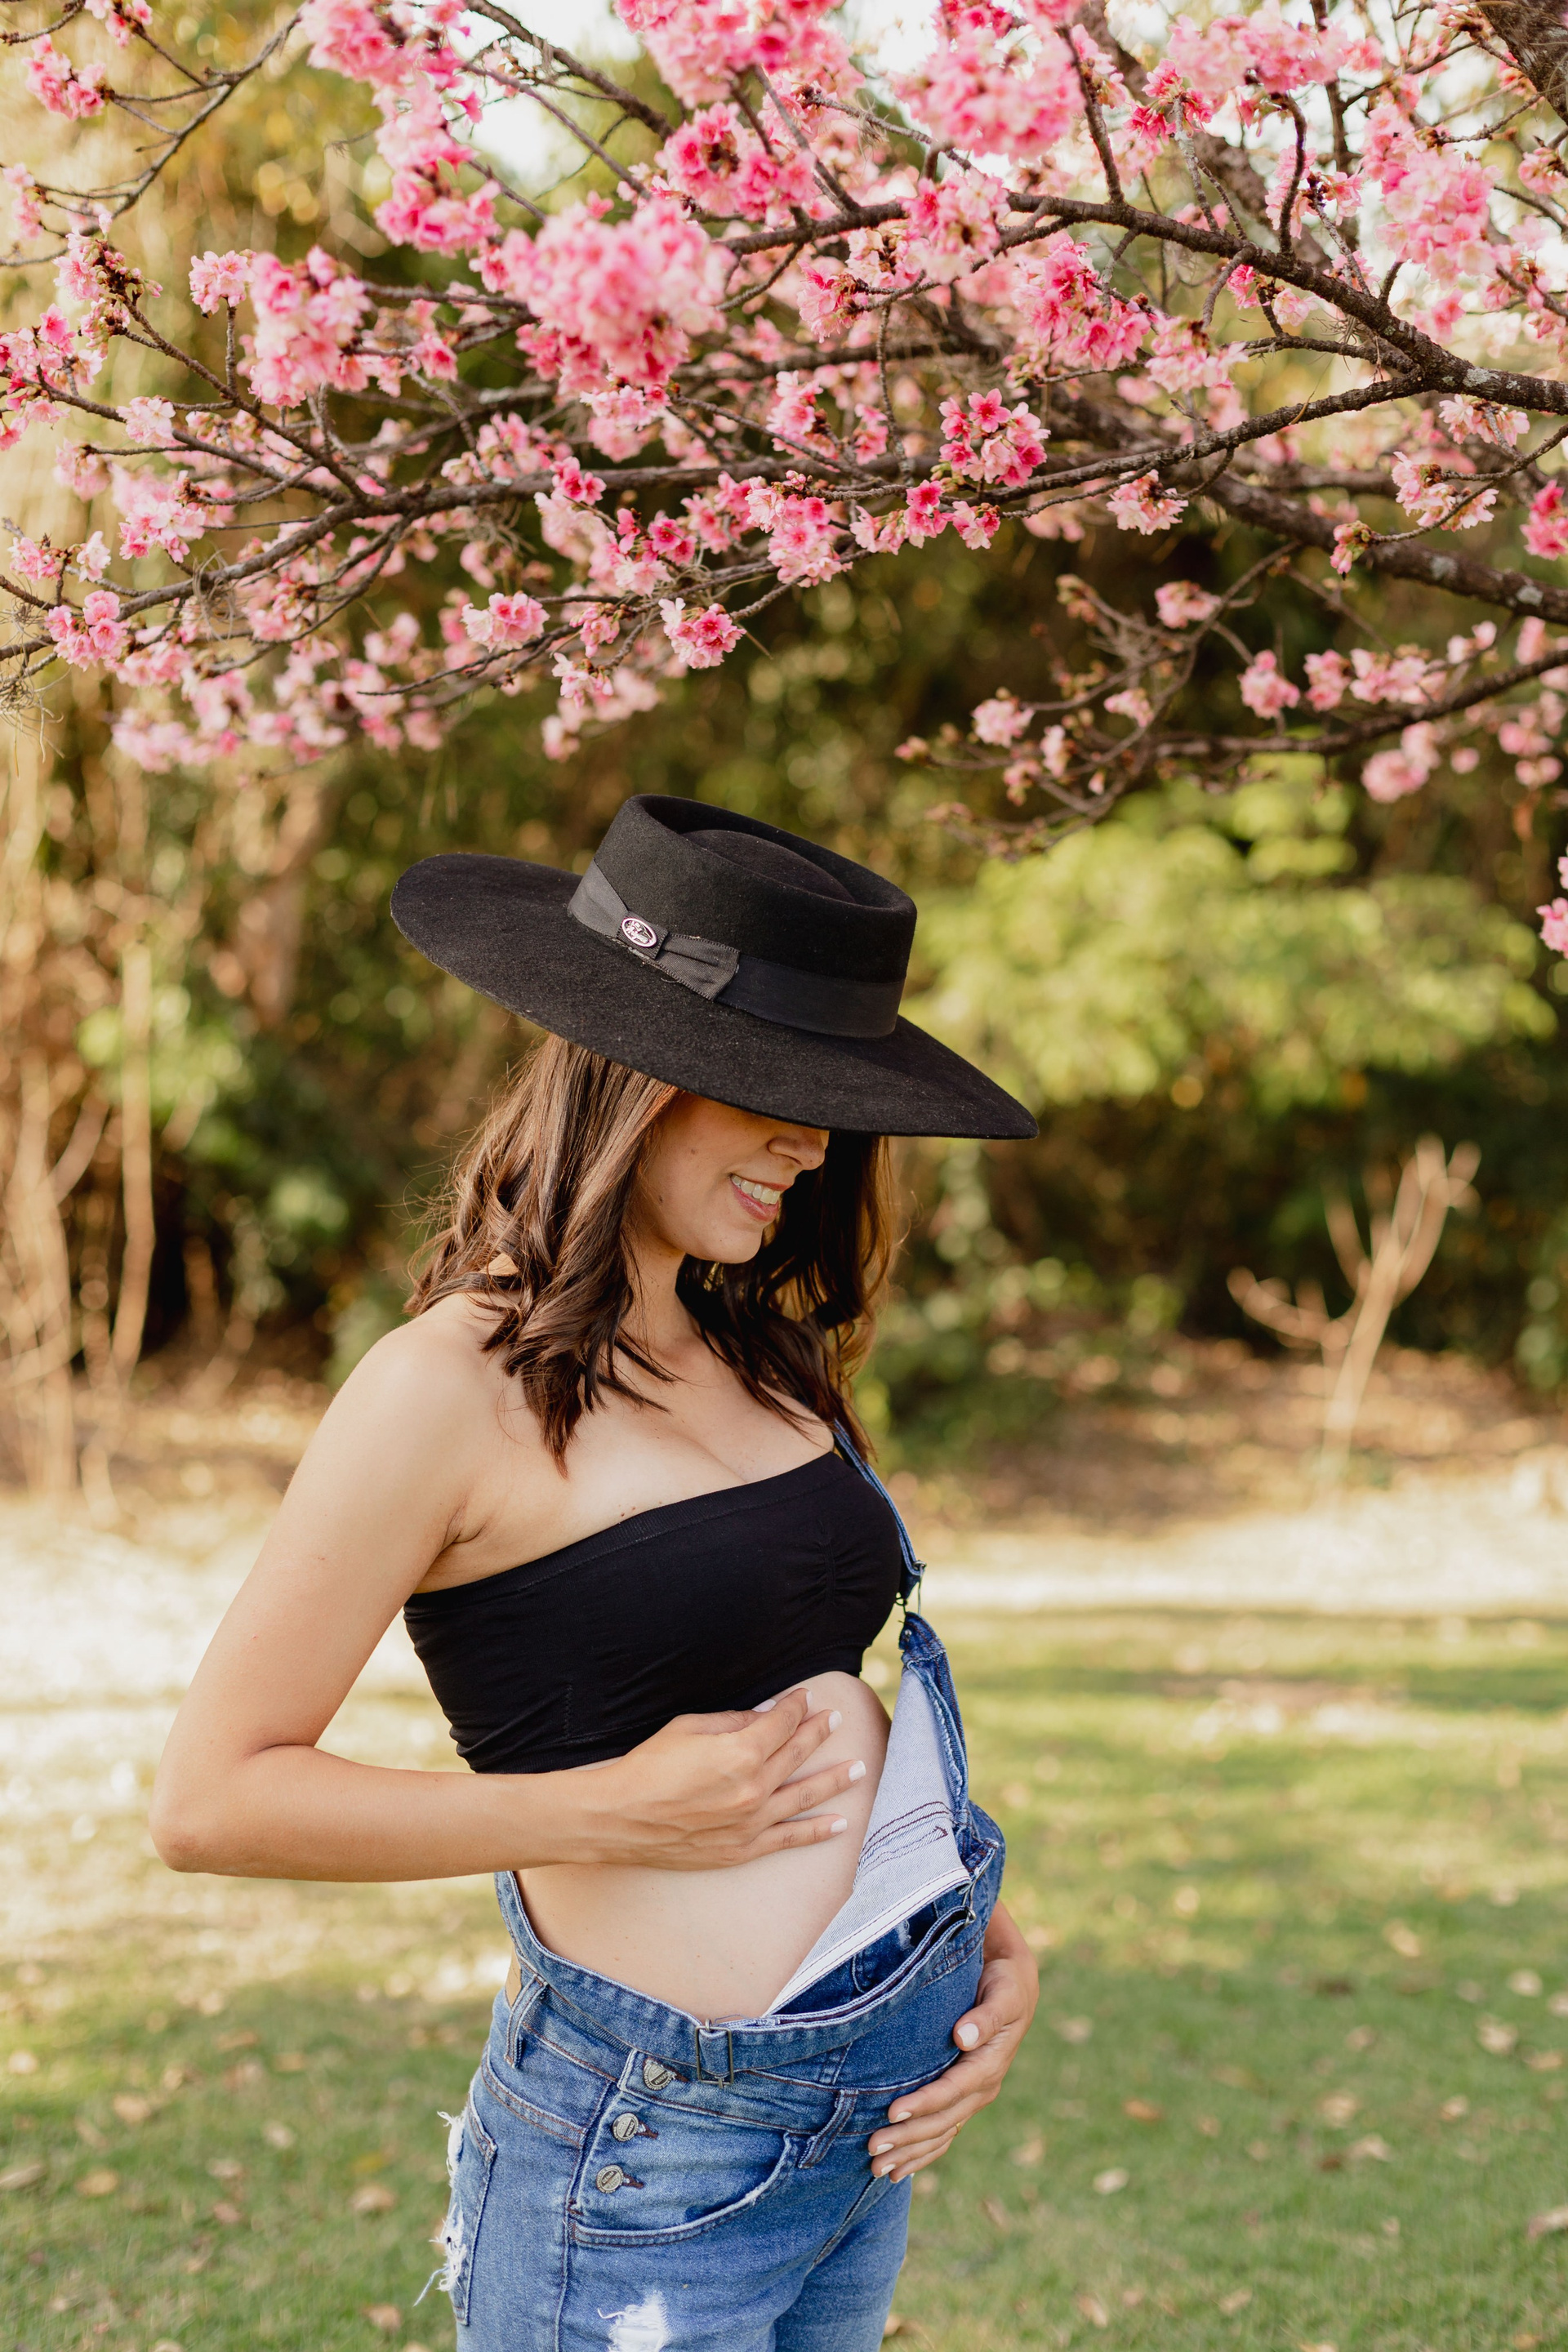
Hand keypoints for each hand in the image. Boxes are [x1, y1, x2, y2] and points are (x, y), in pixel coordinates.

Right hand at [571, 1685, 865, 1869]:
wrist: (620, 1818)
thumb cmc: (649, 1766)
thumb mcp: (689, 1728)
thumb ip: (734, 1722)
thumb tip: (767, 1715)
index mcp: (740, 1753)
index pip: (782, 1724)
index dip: (796, 1707)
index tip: (806, 1697)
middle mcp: (753, 1789)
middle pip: (797, 1754)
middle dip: (819, 1732)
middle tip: (837, 1719)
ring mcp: (751, 1823)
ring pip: (804, 1796)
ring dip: (834, 1780)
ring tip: (859, 1768)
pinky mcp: (742, 1849)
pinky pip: (789, 1839)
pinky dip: (817, 1831)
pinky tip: (839, 1823)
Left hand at [867, 1901, 1038, 2182]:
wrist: (1016, 1988)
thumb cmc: (1004, 1984)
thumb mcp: (1002, 1993)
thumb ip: (986, 2015)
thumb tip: (964, 2036)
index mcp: (990, 2063)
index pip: (952, 2089)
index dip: (923, 2102)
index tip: (892, 2112)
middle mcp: (983, 2087)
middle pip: (942, 2120)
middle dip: (908, 2137)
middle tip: (873, 2148)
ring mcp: (974, 2097)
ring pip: (941, 2133)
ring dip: (910, 2152)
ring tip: (878, 2169)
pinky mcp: (965, 2099)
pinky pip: (945, 2134)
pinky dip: (923, 2154)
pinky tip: (901, 2170)